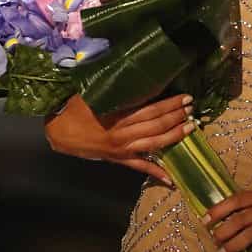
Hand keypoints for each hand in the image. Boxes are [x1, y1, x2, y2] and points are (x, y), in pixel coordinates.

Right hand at [44, 92, 195, 186]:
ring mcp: (122, 149)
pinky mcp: (118, 160)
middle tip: (192, 108)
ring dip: (173, 136)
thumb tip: (132, 73)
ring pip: (153, 144)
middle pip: (156, 125)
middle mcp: (123, 134)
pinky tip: (171, 178)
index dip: (169, 104)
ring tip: (190, 128)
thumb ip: (114, 89)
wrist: (59, 132)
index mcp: (117, 116)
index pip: (150, 109)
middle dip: (176, 116)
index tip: (185, 97)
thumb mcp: (93, 94)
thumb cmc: (74, 109)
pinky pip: (140, 168)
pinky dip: (156, 173)